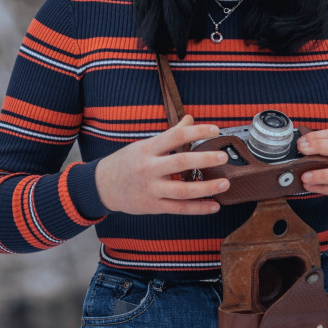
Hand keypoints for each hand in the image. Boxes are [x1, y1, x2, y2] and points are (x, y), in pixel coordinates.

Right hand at [94, 115, 229, 215]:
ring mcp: (151, 189)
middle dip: (204, 159)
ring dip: (206, 188)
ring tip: (225, 183)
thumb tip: (190, 119)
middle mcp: (149, 168)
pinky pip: (179, 209)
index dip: (196, 131)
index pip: (175, 136)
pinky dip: (198, 208)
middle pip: (180, 162)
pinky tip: (214, 206)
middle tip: (223, 157)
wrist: (101, 186)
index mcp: (148, 149)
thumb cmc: (126, 162)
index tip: (215, 129)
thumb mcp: (144, 145)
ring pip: (182, 190)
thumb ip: (169, 134)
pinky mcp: (153, 206)